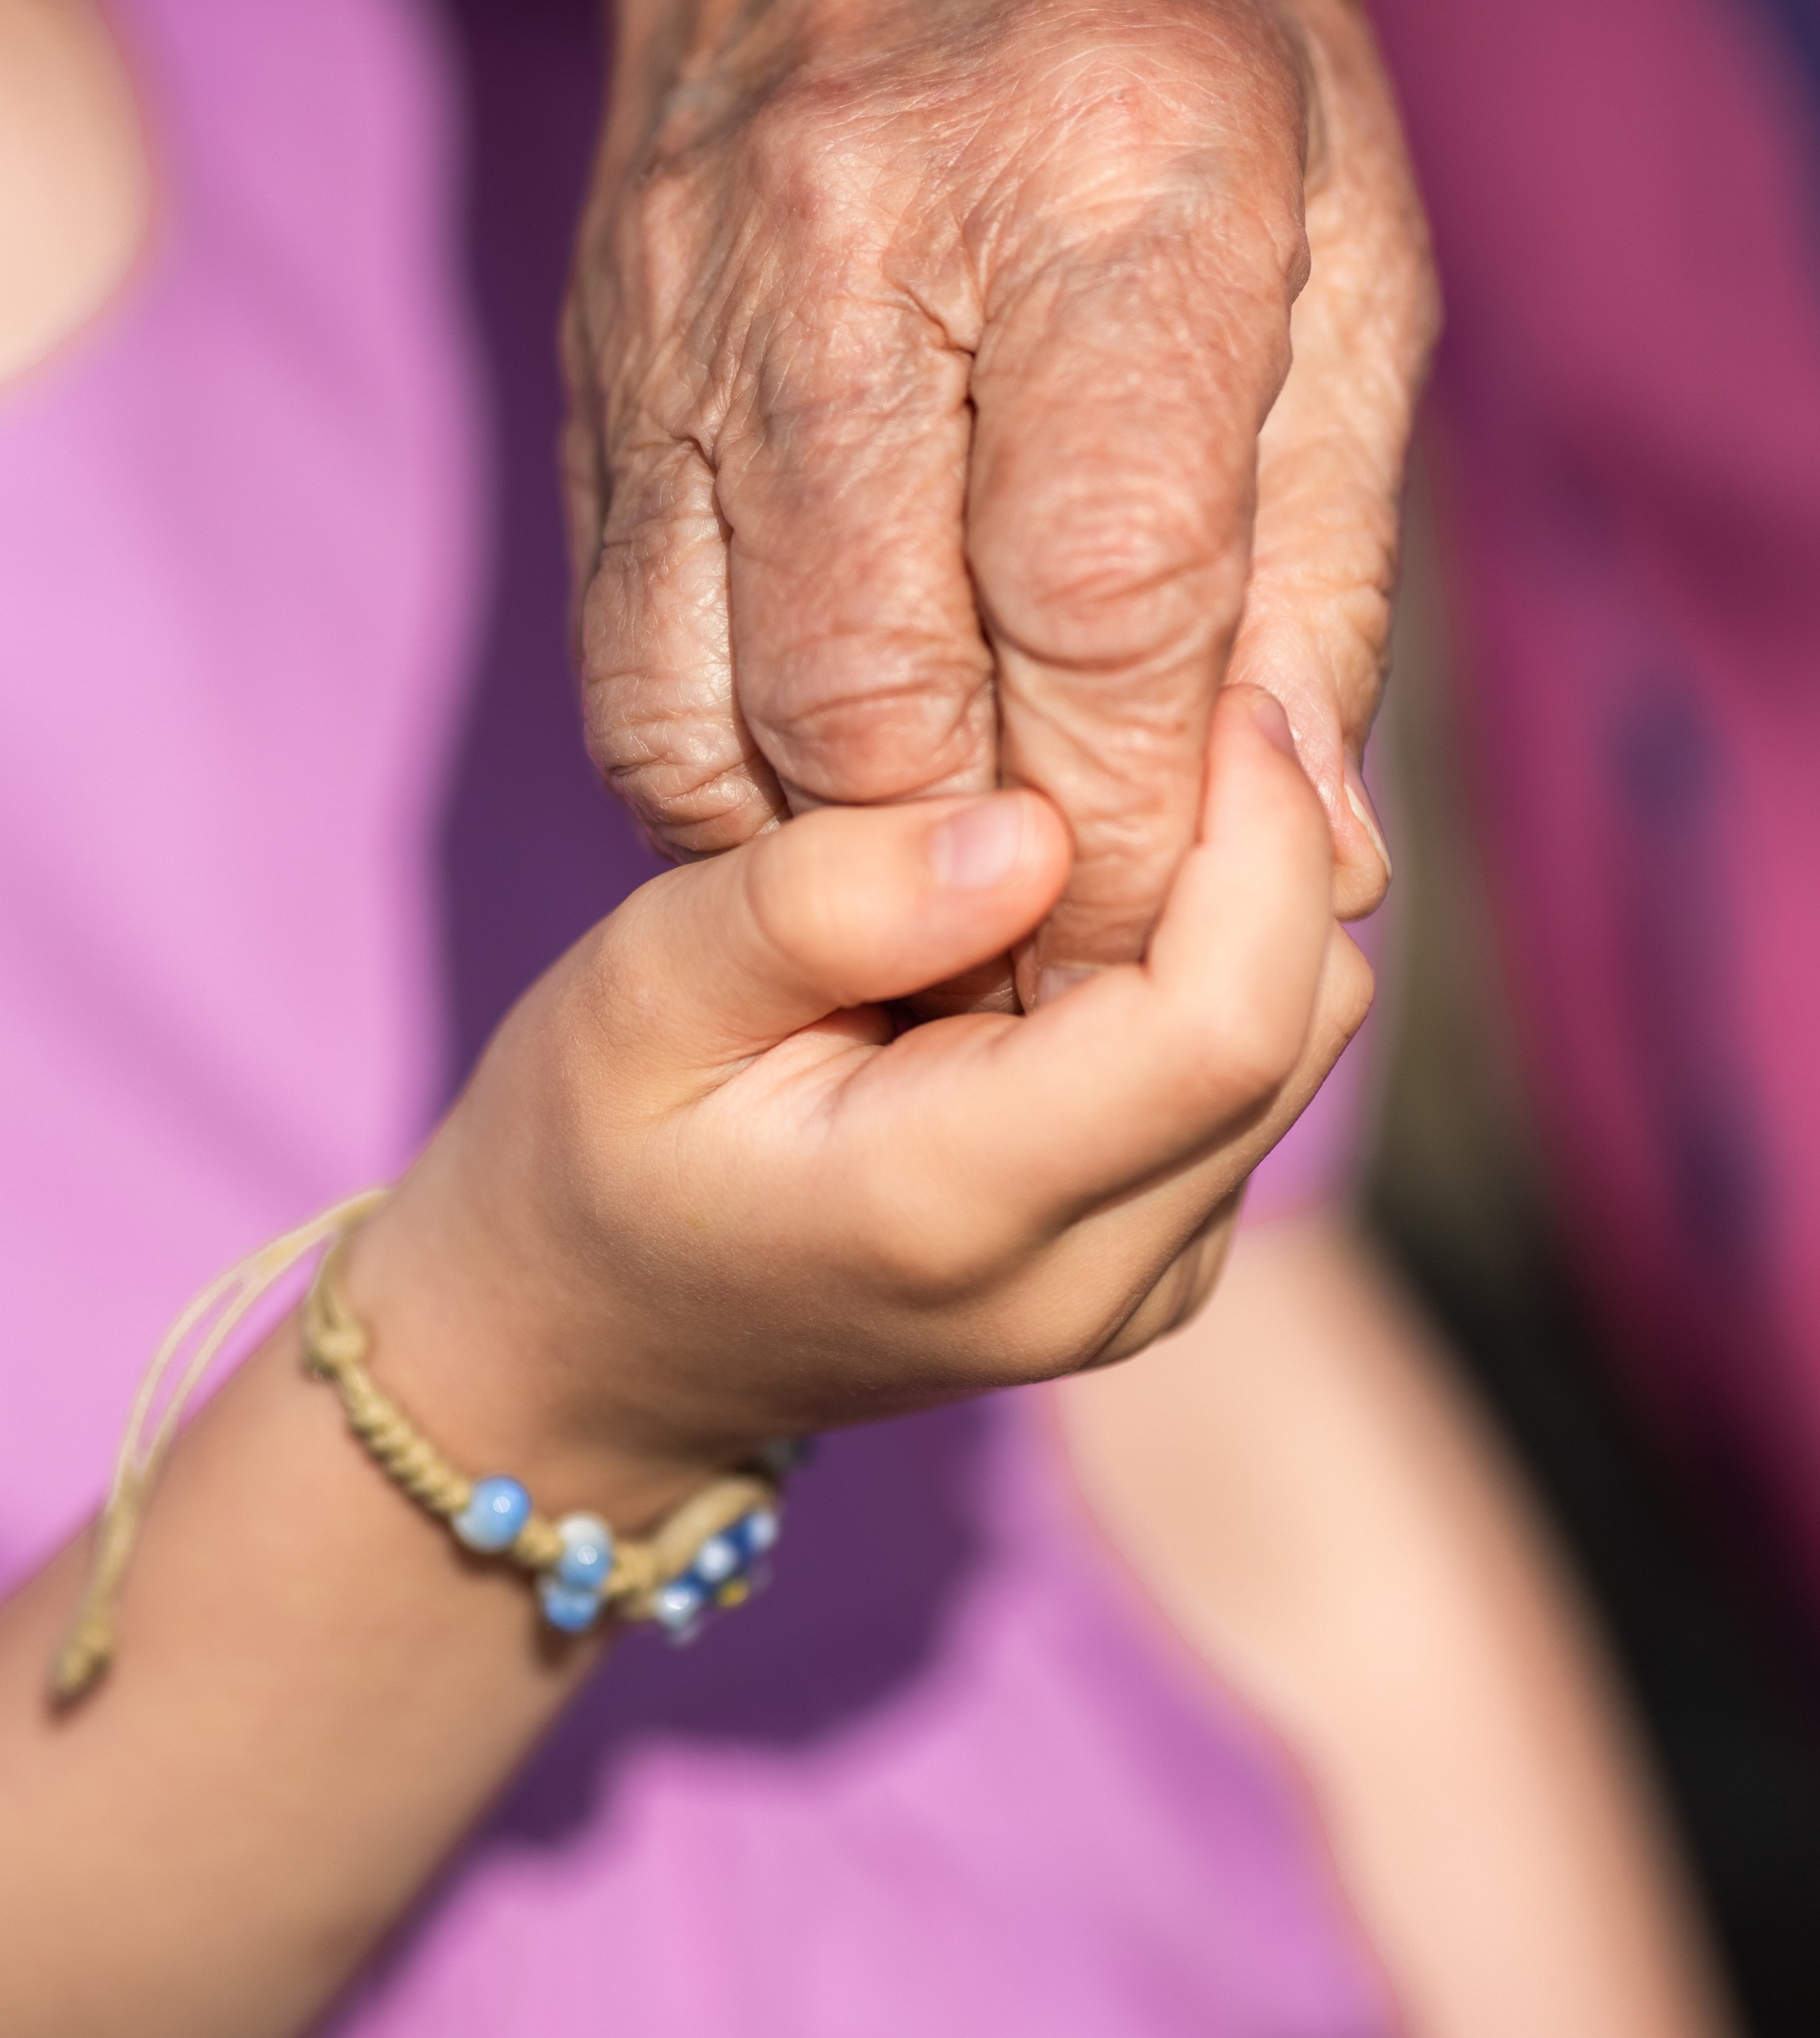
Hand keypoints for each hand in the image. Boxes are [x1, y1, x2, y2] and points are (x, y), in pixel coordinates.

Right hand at [358, 689, 1369, 1513]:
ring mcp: (1136, 1290)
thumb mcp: (641, 993)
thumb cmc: (591, 1151)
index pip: (1225, 1021)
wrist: (592, 1352)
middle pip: (1305, 1022)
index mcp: (960, 1210)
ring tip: (1110, 797)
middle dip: (1276, 843)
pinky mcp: (1155, 1263)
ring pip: (1306, 1043)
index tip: (1215, 685)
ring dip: (1253, 900)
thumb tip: (1033, 829)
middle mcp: (1090, 1281)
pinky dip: (1219, 964)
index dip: (1264, 834)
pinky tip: (1086, 905)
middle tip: (1175, 700)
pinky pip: (1256, 1079)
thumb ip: (821, 903)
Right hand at [552, 0, 1433, 1001]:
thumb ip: (1322, 553)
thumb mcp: (1345, 238)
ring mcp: (693, 312)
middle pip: (891, 695)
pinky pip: (631, 665)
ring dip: (859, 868)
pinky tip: (830, 811)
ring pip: (731, 709)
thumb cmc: (1183, 18)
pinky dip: (729, 794)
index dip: (1150, 823)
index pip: (1104, 603)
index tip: (1184, 927)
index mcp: (1107, 184)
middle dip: (1006, 893)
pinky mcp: (602, 373)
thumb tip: (1316, 846)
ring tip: (963, 920)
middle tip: (1081, 968)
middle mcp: (862, 250)